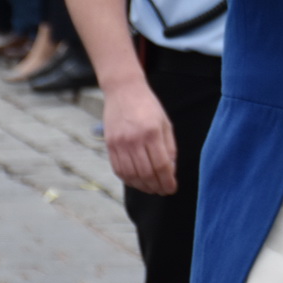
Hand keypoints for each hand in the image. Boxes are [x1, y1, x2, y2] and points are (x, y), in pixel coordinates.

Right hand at [103, 77, 177, 194]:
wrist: (123, 91)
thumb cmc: (148, 106)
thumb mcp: (165, 123)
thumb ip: (169, 147)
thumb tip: (171, 170)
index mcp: (152, 132)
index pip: (161, 165)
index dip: (168, 180)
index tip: (172, 188)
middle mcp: (134, 140)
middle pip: (146, 174)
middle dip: (156, 186)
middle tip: (163, 191)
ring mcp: (120, 144)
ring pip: (131, 175)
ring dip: (142, 187)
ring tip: (152, 189)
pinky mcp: (110, 145)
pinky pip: (118, 170)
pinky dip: (128, 180)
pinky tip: (137, 182)